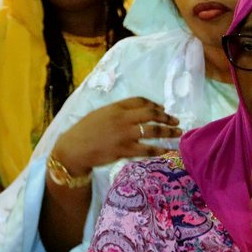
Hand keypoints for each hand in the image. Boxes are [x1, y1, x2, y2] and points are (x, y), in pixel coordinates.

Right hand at [50, 97, 180, 180]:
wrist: (73, 149)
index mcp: (114, 108)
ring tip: (178, 133)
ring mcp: (125, 134)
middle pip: (151, 114)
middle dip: (166, 117)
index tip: (162, 108)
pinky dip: (160, 149)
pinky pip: (148, 149)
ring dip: (169, 131)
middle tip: (176, 121)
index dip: (154, 104)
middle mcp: (122, 119)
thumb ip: (116, 113)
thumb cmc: (83, 132)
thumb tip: (134, 114)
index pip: (140, 101)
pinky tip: (167, 150)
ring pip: (154, 131)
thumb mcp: (98, 115)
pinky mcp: (125, 150)